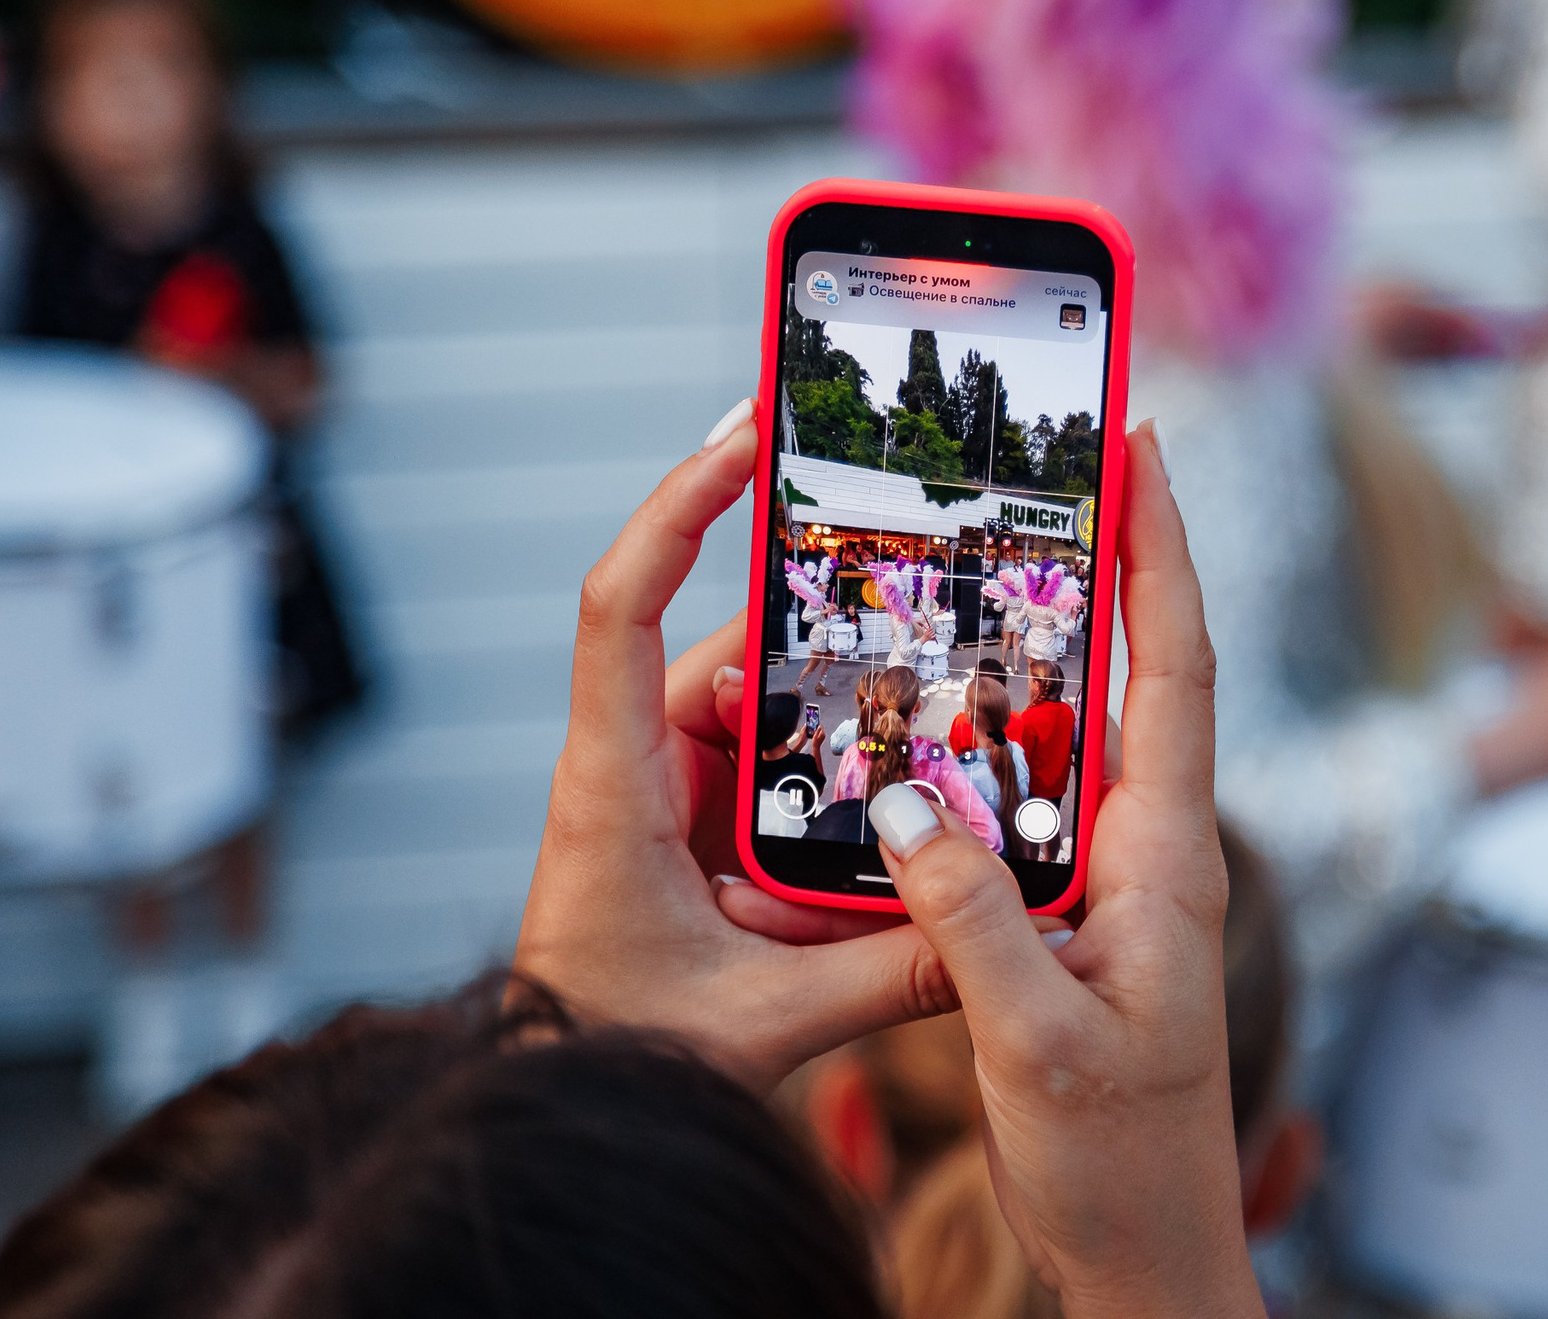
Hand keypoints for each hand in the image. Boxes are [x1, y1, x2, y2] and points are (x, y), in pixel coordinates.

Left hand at [515, 402, 953, 1092]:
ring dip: (836, 721)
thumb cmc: (616, 1054)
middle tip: (919, 589)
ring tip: (934, 706)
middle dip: (818, 633)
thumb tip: (989, 934)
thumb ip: (883, 973)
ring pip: (764, 709)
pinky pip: (773, 764)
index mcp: (615, 782)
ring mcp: (666, 793)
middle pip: (730, 648)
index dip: (676, 508)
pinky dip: (829, 768)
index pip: (623, 604)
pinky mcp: (698, 827)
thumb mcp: (763, 1017)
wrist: (558, 1110)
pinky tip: (899, 786)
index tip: (742, 437)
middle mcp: (635, 766)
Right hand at [863, 422, 1260, 1318]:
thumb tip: (905, 798)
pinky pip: (1034, 803)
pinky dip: (991, 748)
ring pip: (1076, 735)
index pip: (1176, 667)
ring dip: (1036, 650)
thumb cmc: (1124, 1167)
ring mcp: (1118, 884)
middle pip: (1135, 673)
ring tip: (970, 566)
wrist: (1150, 1261)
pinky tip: (930, 730)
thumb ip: (973, 922)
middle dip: (1101, 562)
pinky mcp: (1080, 921)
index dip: (1161, 549)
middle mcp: (1153, 852)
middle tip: (1044, 472)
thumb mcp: (1038, 1044)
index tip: (1141, 445)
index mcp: (1168, 861)